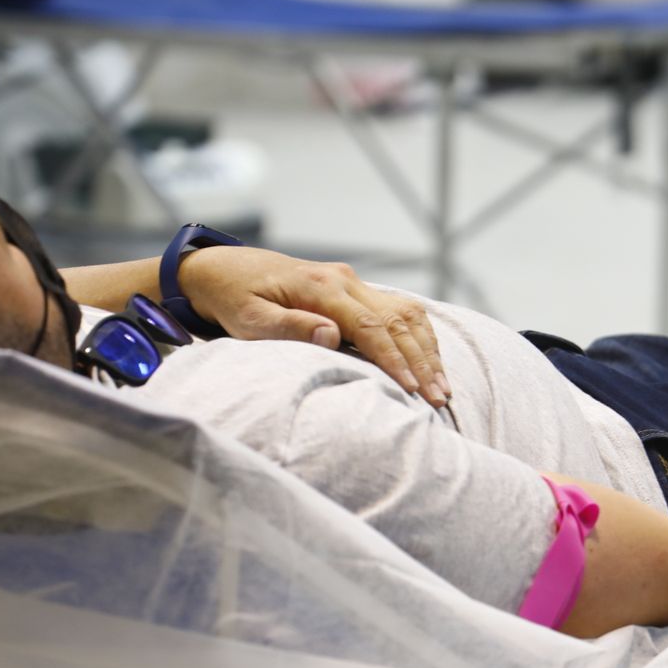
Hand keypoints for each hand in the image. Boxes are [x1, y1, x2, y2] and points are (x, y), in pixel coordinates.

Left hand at [178, 247, 449, 405]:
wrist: (224, 270)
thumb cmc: (233, 300)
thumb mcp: (248, 319)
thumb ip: (289, 327)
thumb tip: (332, 335)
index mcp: (321, 287)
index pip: (371, 326)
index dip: (394, 359)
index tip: (411, 388)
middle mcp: (345, 280)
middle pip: (398, 321)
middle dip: (422, 362)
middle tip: (439, 398)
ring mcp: (354, 282)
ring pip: (406, 314)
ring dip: (427, 350)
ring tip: (443, 387)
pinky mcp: (357, 289)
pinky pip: (400, 311)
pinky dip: (419, 337)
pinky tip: (430, 362)